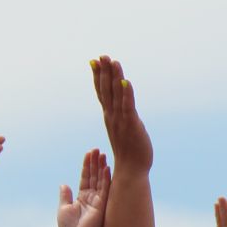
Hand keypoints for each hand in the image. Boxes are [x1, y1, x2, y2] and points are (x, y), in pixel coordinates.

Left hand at [56, 150, 110, 226]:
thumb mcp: (63, 209)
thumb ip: (65, 196)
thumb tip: (64, 184)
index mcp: (81, 197)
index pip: (85, 178)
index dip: (87, 166)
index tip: (89, 154)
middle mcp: (91, 197)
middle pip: (94, 176)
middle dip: (95, 163)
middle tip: (97, 150)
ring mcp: (98, 200)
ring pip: (100, 180)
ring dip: (101, 167)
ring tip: (102, 154)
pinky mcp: (102, 205)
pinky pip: (105, 189)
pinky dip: (106, 178)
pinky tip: (107, 168)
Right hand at [91, 56, 151, 172]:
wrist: (131, 170)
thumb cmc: (129, 151)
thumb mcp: (123, 129)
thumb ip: (121, 117)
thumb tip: (120, 110)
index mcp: (109, 117)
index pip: (102, 93)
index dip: (98, 77)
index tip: (94, 62)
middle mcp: (112, 116)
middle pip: (106, 90)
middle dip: (104, 72)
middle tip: (101, 56)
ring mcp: (120, 120)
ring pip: (116, 95)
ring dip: (114, 77)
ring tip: (113, 62)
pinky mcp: (131, 125)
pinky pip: (128, 106)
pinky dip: (126, 93)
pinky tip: (126, 81)